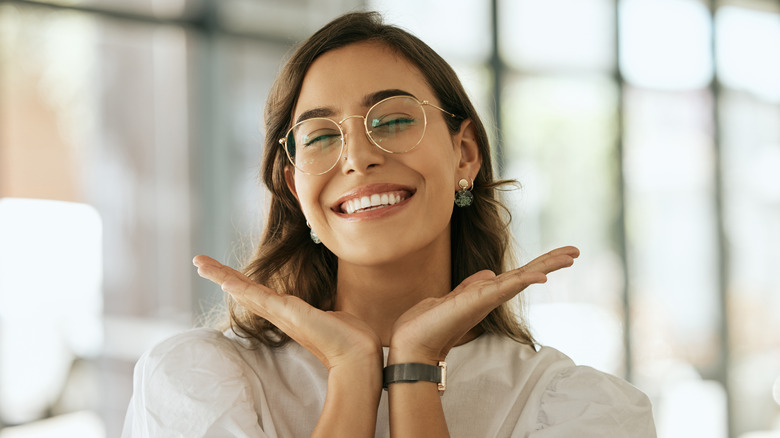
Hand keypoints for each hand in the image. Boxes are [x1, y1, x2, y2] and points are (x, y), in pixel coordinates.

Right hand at [193, 255, 382, 369]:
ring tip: (200, 263)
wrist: (358, 354)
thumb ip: (326, 310)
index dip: (238, 281)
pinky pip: (259, 297)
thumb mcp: (333, 315)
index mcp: (288, 313)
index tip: (222, 272)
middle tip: (198, 262)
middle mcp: (280, 314)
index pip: (257, 293)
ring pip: (245, 291)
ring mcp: (282, 314)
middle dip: (220, 274)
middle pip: (243, 290)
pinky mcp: (288, 314)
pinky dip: (241, 287)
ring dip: (221, 276)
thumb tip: (332, 310)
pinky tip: (225, 280)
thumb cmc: (350, 338)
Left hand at [388, 246, 579, 363]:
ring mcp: (487, 299)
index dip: (539, 264)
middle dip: (551, 262)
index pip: (518, 275)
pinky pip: (506, 288)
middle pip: (527, 275)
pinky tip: (542, 276)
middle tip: (576, 251)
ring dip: (547, 266)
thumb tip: (488, 273)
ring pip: (522, 278)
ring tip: (570, 255)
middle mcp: (491, 297)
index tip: (561, 254)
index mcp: (486, 293)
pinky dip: (524, 281)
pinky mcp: (478, 301)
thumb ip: (471, 286)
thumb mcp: (453, 297)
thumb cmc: (428, 324)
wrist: (411, 343)